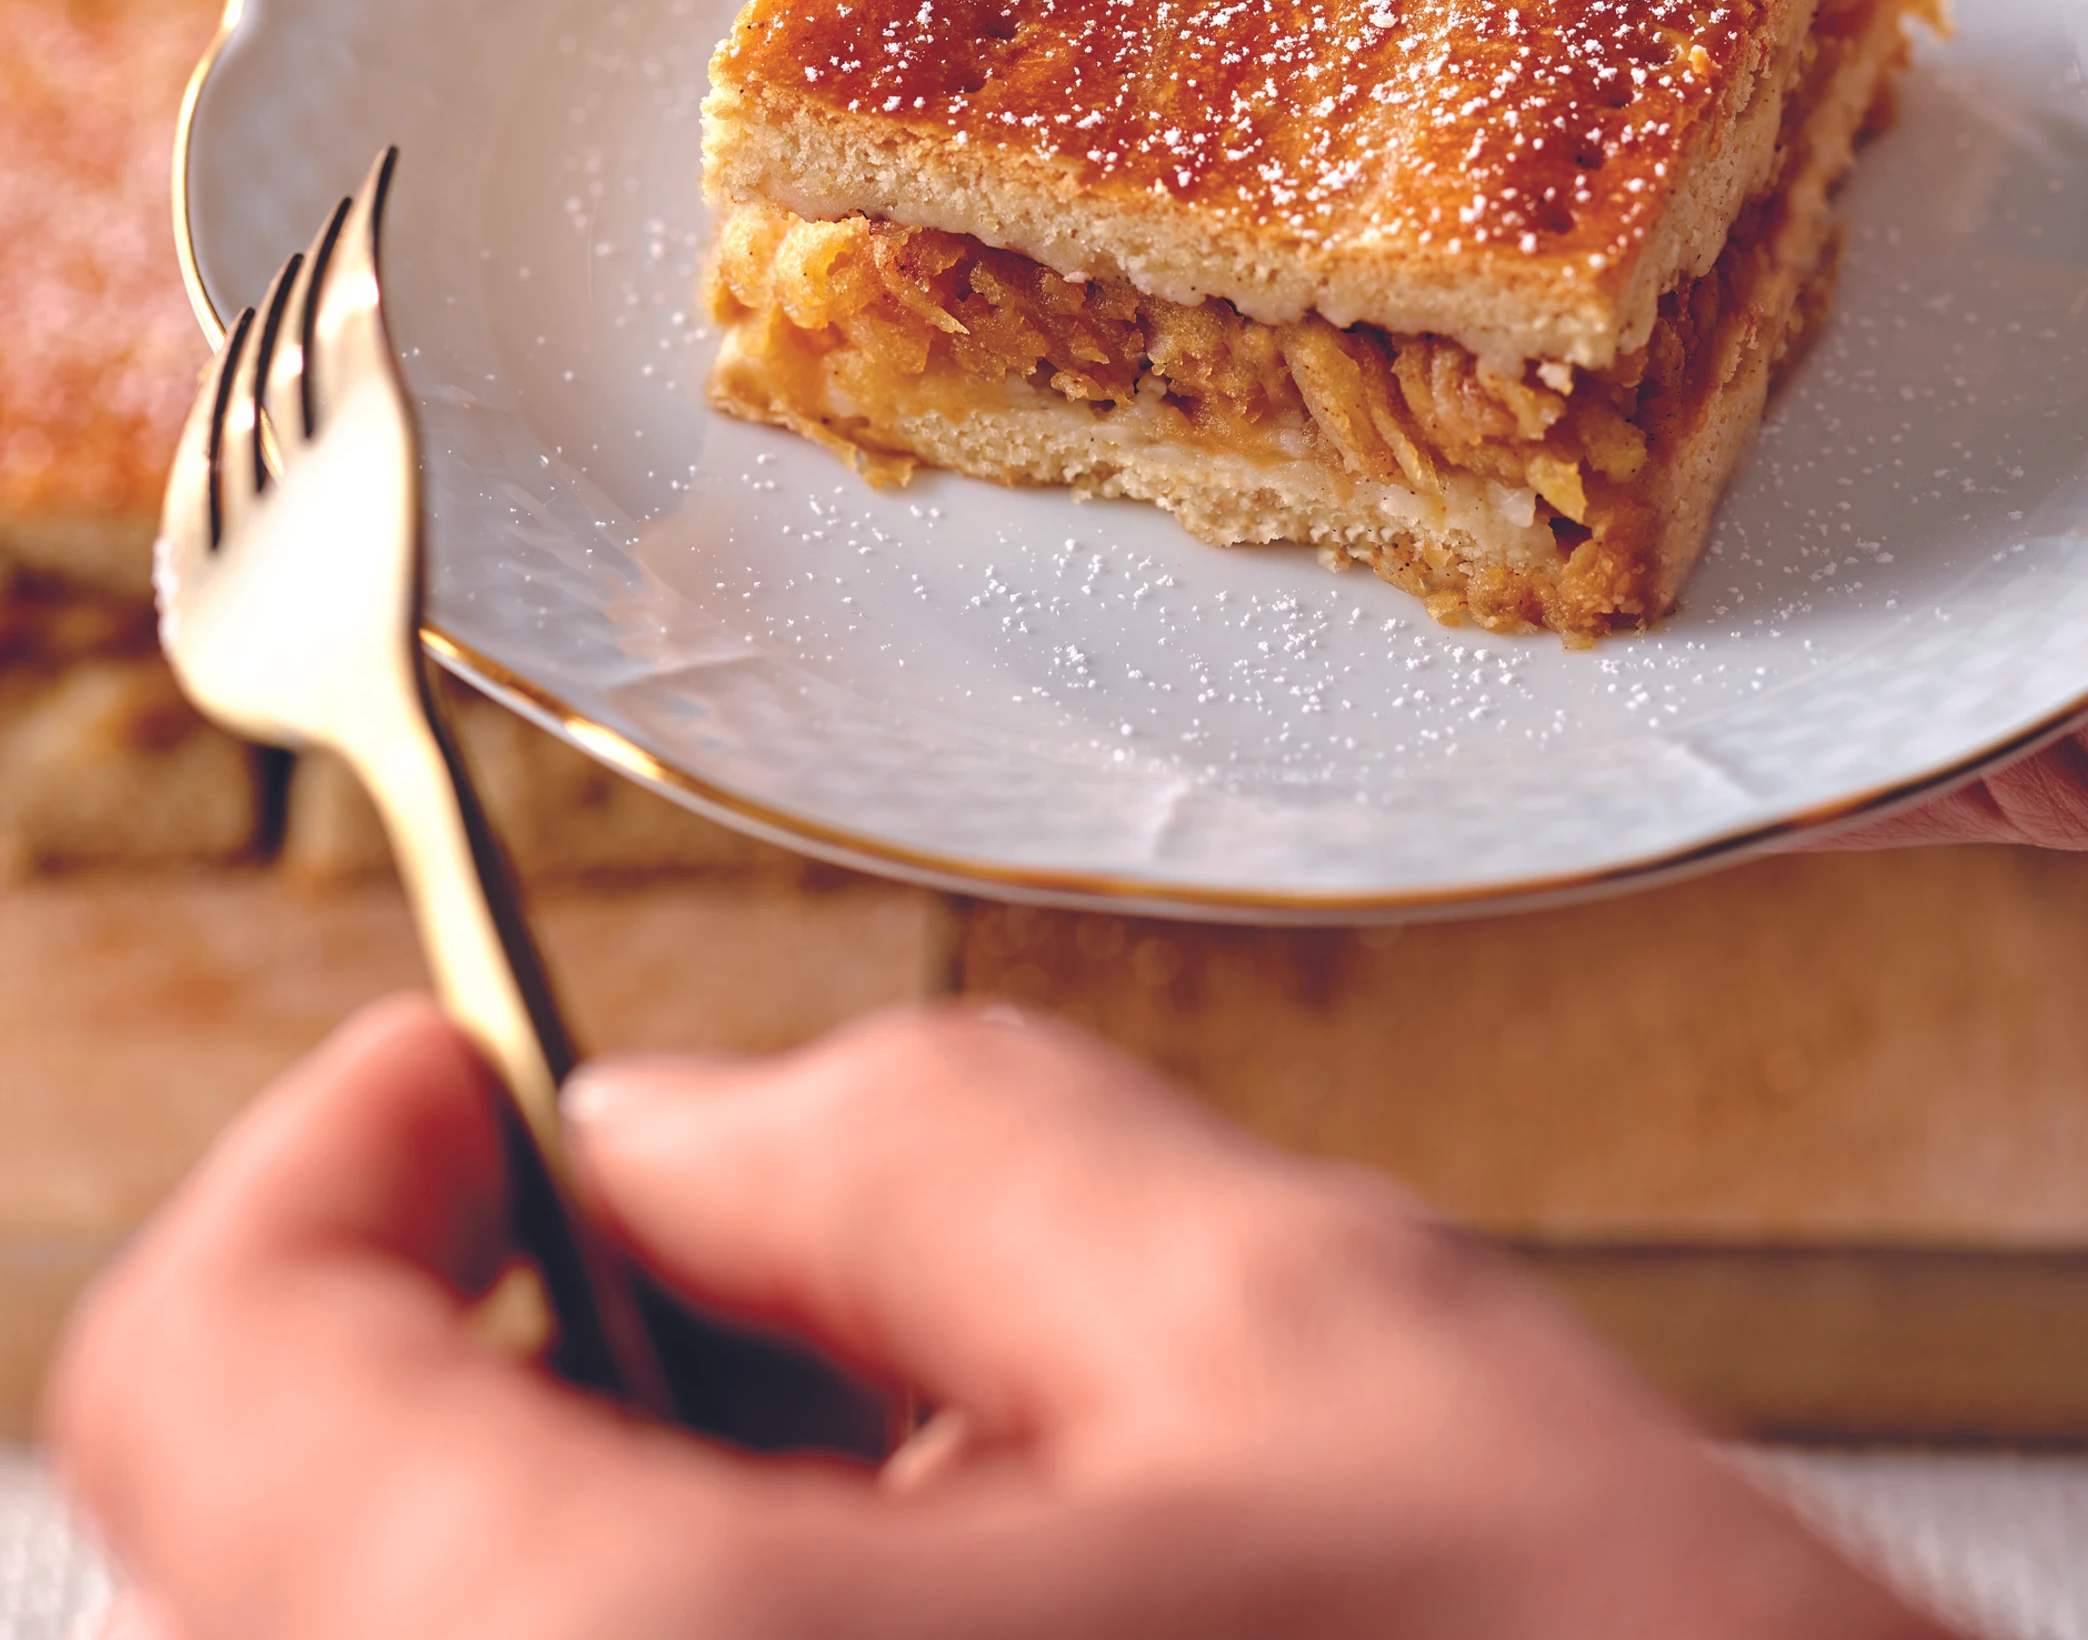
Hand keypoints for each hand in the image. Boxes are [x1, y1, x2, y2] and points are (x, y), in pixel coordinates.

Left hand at [52, 995, 1957, 1639]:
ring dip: (613, 1536)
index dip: (336, 1171)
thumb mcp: (1306, 1336)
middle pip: (300, 1568)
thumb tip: (668, 1131)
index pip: (213, 1397)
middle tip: (777, 1281)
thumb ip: (927, 1146)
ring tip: (941, 1496)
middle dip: (521, 1364)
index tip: (469, 1087)